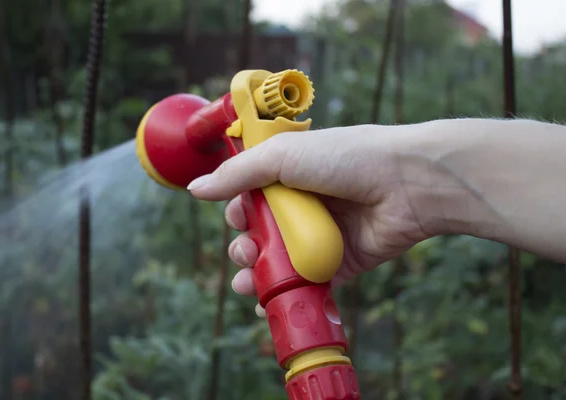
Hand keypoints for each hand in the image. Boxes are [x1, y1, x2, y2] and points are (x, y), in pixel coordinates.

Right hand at [187, 125, 434, 313]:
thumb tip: (195, 188)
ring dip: (257, 274)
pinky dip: (285, 294)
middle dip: (243, 246)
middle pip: (261, 233)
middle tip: (244, 250)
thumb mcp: (284, 156)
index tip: (236, 216)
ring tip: (247, 282)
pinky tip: (265, 304)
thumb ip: (238, 175)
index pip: (251, 196)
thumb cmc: (348, 158)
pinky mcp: (341, 262)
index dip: (238, 210)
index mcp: (291, 174)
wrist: (408, 183)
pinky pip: (307, 283)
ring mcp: (322, 234)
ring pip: (279, 261)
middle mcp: (305, 204)